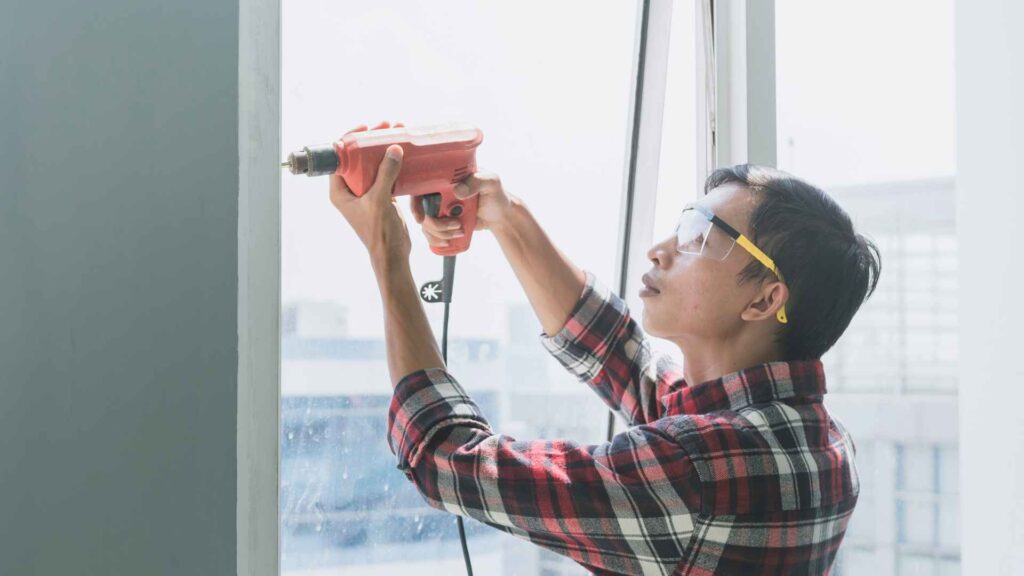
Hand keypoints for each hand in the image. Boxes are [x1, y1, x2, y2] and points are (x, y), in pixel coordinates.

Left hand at [329, 120, 409, 261]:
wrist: (392, 254)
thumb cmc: (379, 232)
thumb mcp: (379, 201)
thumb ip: (385, 174)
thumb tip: (393, 149)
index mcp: (340, 191)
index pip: (339, 158)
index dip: (350, 139)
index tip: (365, 128)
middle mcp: (351, 190)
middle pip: (358, 157)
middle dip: (371, 141)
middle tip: (385, 127)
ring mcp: (367, 192)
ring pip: (373, 164)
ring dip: (384, 150)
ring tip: (396, 133)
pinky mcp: (382, 196)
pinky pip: (385, 174)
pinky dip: (393, 163)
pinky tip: (403, 152)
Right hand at [409, 171, 512, 249]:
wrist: (500, 215)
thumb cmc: (495, 194)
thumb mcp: (490, 182)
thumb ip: (477, 181)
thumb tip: (457, 191)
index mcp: (444, 179)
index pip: (420, 188)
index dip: (415, 204)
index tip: (422, 218)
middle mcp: (438, 194)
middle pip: (421, 210)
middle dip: (434, 224)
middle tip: (456, 225)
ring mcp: (439, 210)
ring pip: (426, 225)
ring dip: (439, 234)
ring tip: (459, 233)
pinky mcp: (443, 223)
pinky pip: (431, 234)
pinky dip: (436, 241)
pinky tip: (448, 242)